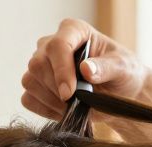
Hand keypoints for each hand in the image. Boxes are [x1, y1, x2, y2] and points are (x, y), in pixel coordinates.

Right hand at [21, 18, 151, 121]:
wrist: (118, 94)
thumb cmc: (122, 74)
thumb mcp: (123, 68)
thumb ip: (106, 67)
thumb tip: (86, 69)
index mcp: (74, 31)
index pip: (57, 45)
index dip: (61, 70)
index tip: (70, 93)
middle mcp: (52, 44)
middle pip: (37, 64)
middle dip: (55, 88)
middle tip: (76, 102)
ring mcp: (41, 65)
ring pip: (30, 81)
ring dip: (51, 100)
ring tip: (74, 106)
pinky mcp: (36, 86)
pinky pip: (28, 99)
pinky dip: (45, 109)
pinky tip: (64, 110)